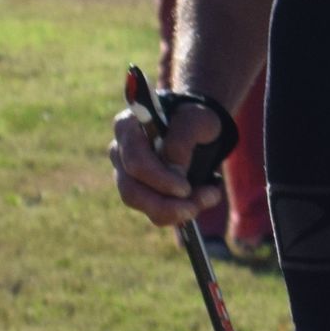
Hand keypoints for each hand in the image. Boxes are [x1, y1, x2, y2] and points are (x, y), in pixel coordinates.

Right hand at [109, 67, 224, 228]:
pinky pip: (155, 212)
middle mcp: (120, 153)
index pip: (135, 161)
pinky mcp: (141, 192)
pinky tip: (204, 197)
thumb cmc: (192, 117)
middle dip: (165, 205)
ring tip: (209, 197)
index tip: (186, 188)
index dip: (159, 179)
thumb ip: (182, 138)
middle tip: (195, 207)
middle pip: (130, 191)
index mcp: (127, 127)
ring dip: (176, 211)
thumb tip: (175, 170)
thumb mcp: (195, 118)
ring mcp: (127, 175)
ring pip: (142, 206)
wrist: (195, 126)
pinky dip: (180, 211)